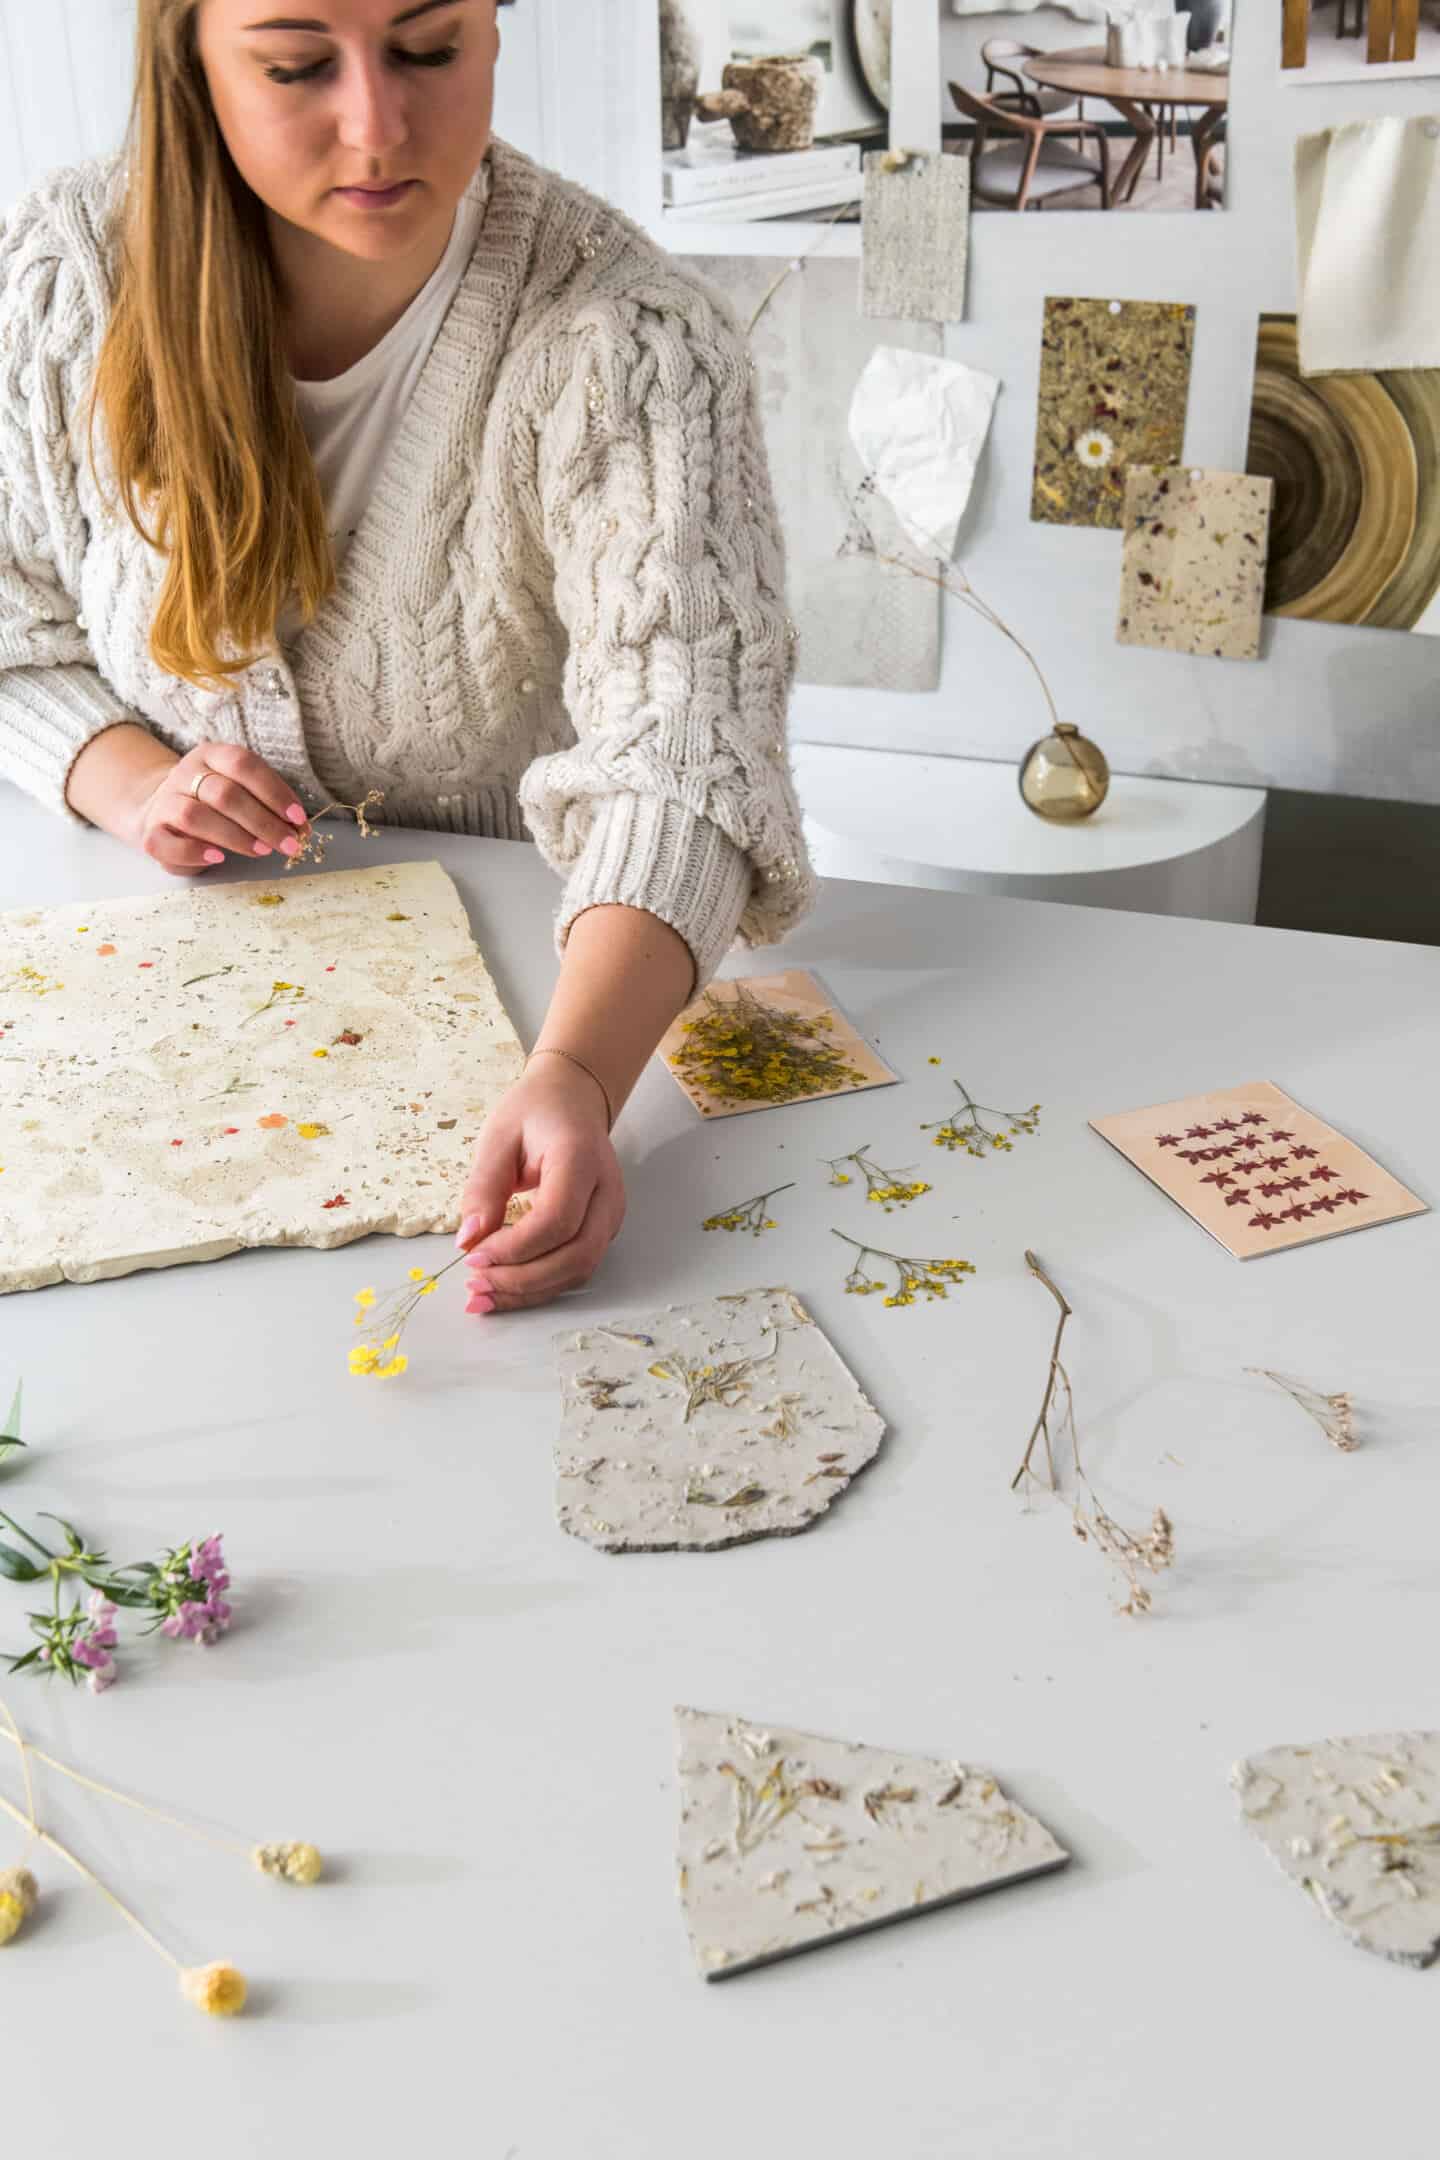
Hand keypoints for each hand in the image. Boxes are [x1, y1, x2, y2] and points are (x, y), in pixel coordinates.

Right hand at [118, 740, 310, 873]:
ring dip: (235, 836)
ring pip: (196, 816)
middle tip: (288, 843)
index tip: (297, 818)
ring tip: (261, 851)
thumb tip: (299, 828)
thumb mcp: (240, 792)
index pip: (243, 764)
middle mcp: (185, 774)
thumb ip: (266, 805)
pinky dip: (196, 852)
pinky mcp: (151, 833)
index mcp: (211, 756)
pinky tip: (219, 857)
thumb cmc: (212, 805)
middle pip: (225, 794)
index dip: (274, 791)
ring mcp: (165, 802)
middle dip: (263, 821)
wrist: (160, 812)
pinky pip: (169, 842)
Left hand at [455, 1057, 625, 1313]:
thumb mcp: (498, 1137)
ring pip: (579, 1271)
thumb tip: (468, 1242)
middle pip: (576, 1255)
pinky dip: (539, 1286)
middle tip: (474, 1284)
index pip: (557, 1219)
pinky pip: (575, 1269)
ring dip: (529, 1291)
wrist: (573, 1101)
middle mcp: (607, 1192)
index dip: (515, 1247)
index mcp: (582, 1159)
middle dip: (522, 1280)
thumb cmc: (535, 1112)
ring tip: (482, 1296)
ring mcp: (611, 1215)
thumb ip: (484, 1187)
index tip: (472, 1256)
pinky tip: (504, 1290)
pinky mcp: (602, 1231)